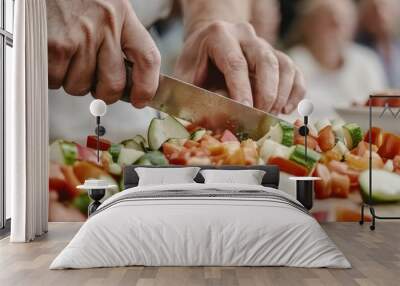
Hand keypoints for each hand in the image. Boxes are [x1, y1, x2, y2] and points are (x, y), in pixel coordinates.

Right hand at [47, 0, 160, 107]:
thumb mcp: (106, 6)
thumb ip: (118, 37)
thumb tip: (123, 79)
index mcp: (122, 14)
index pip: (147, 58)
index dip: (146, 87)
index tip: (140, 99)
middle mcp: (105, 25)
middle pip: (114, 84)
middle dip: (102, 92)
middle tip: (92, 80)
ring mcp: (79, 36)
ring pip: (80, 86)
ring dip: (71, 80)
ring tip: (65, 55)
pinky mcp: (54, 45)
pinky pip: (56, 80)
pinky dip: (51, 75)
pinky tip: (50, 54)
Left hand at [175, 21, 304, 113]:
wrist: (205, 48)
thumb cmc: (195, 67)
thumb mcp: (187, 79)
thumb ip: (201, 94)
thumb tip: (226, 113)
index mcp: (219, 35)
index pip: (235, 63)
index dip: (242, 90)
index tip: (246, 111)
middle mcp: (244, 35)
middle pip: (265, 60)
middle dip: (266, 92)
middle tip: (261, 116)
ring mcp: (263, 44)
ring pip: (284, 64)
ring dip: (282, 93)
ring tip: (272, 114)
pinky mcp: (275, 56)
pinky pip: (294, 71)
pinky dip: (295, 91)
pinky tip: (286, 109)